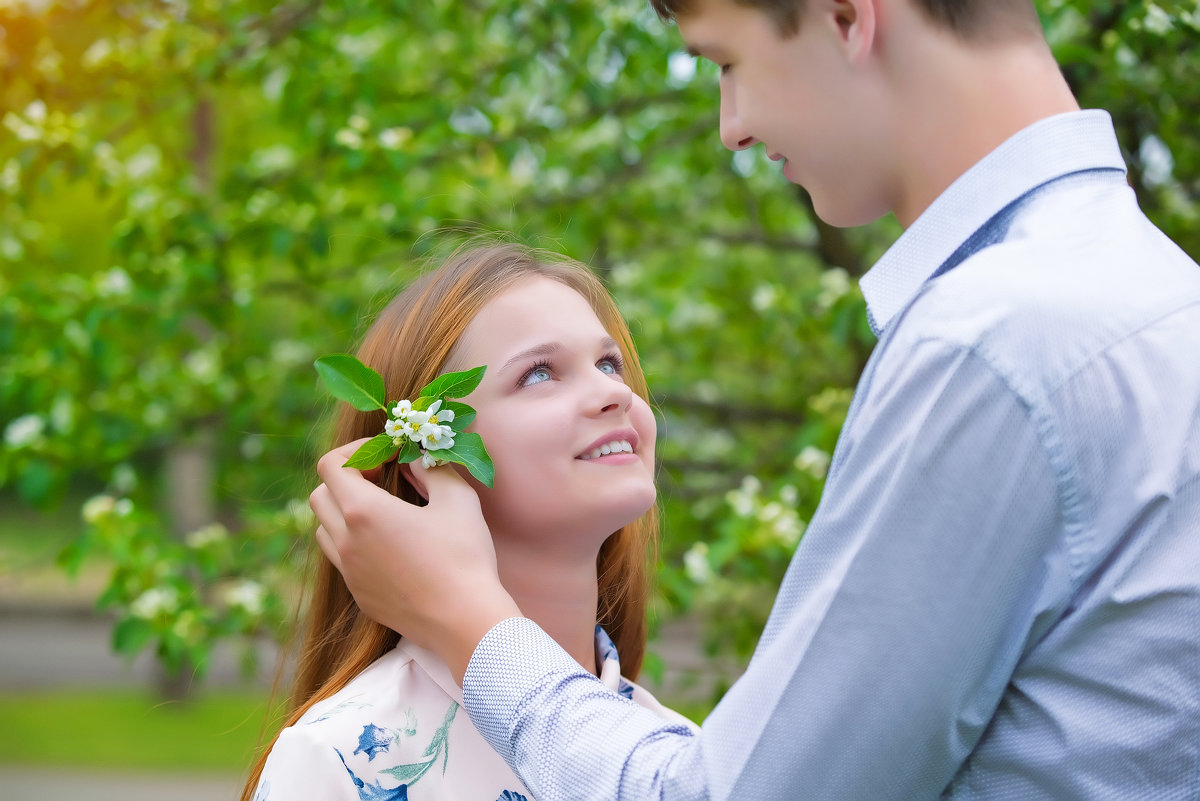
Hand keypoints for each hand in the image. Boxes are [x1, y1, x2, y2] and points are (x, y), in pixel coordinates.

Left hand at [309, 438, 521, 681]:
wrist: (464, 619)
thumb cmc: (463, 556)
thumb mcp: (458, 498)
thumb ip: (432, 468)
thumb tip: (414, 458)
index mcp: (364, 511)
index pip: (330, 465)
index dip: (356, 452)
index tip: (387, 456)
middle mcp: (347, 540)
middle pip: (320, 495)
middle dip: (346, 479)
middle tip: (382, 479)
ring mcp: (349, 572)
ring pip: (324, 529)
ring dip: (344, 512)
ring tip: (381, 512)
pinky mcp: (359, 595)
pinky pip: (342, 559)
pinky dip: (354, 543)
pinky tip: (390, 547)